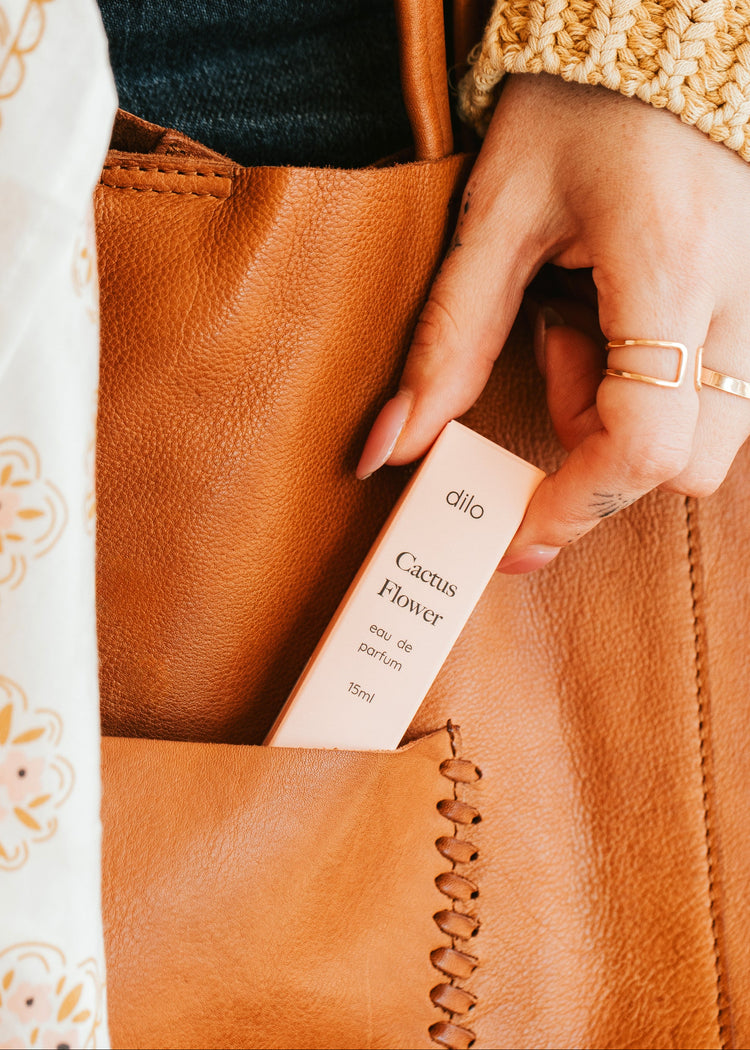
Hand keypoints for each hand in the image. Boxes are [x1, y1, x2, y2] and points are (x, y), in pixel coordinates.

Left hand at [356, 73, 749, 571]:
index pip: (646, 443)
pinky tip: (610, 329)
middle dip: (601, 457)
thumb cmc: (578, 113)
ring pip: (707, 441)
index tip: (515, 529)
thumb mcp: (494, 217)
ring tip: (574, 333)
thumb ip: (446, 341)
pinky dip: (649, 398)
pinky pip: (712, 402)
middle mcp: (739, 299)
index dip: (577, 504)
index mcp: (669, 268)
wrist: (658, 52)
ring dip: (624, 424)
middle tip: (547, 373)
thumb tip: (392, 447)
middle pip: (689, 465)